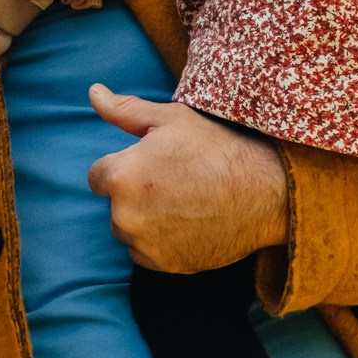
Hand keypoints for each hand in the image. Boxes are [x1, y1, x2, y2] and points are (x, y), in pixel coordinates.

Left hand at [85, 86, 289, 273]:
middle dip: (134, 194)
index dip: (124, 167)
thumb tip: (93, 92)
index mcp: (122, 176)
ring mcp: (145, 244)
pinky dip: (159, 242)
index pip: (97, 176)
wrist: (264, 192)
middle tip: (173, 182)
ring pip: (128, 231)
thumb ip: (124, 110)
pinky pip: (146, 254)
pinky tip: (187, 224)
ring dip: (144, 220)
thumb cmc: (217, 149)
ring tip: (183, 203)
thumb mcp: (171, 119)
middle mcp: (126, 215)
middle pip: (114, 205)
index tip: (151, 166)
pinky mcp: (164, 265)